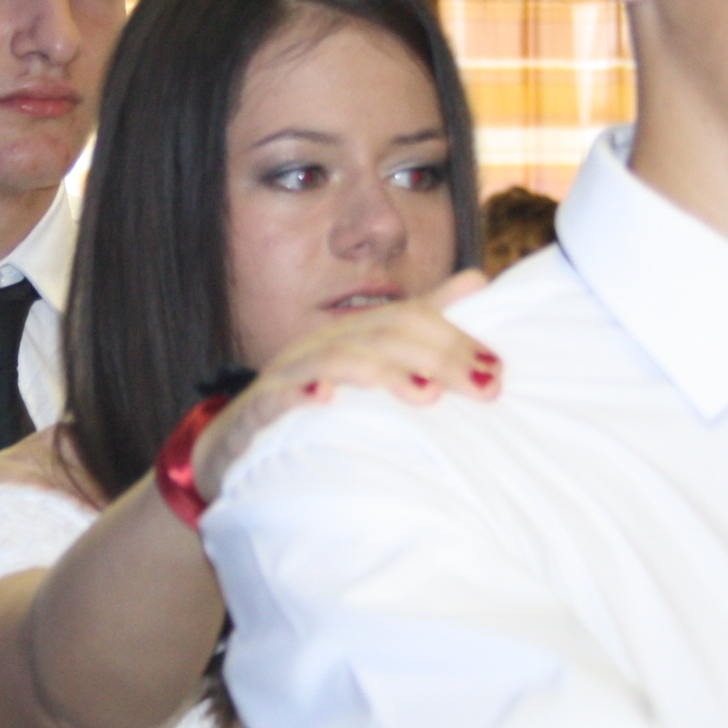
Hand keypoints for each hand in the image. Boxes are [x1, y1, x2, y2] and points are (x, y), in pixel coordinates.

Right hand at [192, 271, 494, 502]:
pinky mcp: (254, 412)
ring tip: (425, 393)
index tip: (496, 368)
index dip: (452, 335)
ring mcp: (284, 377)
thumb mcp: (370, 362)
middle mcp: (319, 348)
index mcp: (349, 335)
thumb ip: (423, 323)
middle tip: (482, 386)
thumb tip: (479, 279)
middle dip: (435, 355)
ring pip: (333, 358)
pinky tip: (325, 399)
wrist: (231, 448)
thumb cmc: (311, 403)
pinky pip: (273, 397)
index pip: (405, 317)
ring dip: (380, 372)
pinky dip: (299, 394)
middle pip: (379, 334)